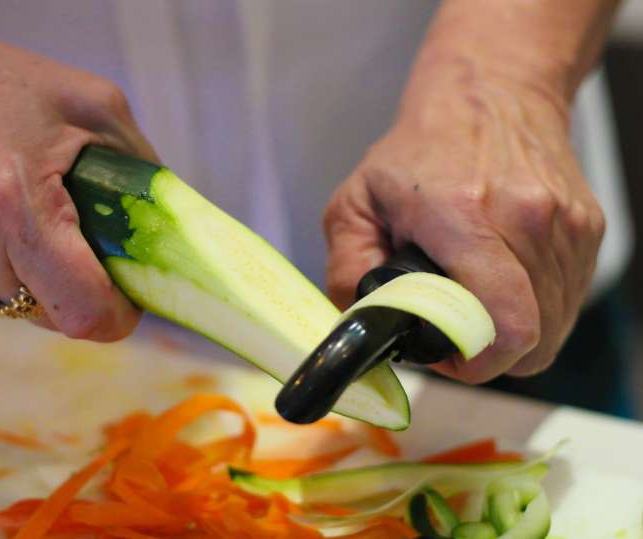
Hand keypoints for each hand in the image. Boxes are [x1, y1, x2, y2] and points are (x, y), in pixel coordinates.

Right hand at [0, 7, 157, 339]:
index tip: (129, 295)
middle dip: (78, 290)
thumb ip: (142, 169)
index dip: (118, 315)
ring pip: (13, 310)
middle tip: (79, 240)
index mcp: (12, 209)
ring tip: (24, 217)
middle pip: (52, 318)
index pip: (83, 315)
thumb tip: (170, 228)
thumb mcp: (90, 105)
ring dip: (35, 282)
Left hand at [323, 56, 604, 382]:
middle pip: (532, 339)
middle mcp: (528, 220)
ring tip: (477, 304)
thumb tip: (361, 322)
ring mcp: (568, 226)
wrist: (491, 93)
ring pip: (556, 326)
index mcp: (464, 217)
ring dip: (515, 334)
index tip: (447, 355)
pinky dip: (539, 309)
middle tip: (456, 335)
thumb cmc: (420, 148)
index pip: (503, 323)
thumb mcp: (356, 202)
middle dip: (490, 354)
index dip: (475, 362)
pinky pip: (569, 300)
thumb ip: (347, 268)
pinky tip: (505, 283)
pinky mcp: (588, 229)